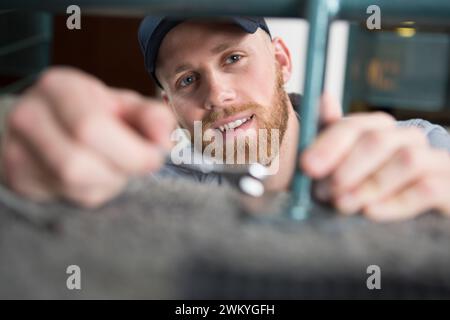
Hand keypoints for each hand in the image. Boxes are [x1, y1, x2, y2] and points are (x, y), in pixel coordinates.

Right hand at [1, 67, 175, 206]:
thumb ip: (151, 117)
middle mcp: (29, 117)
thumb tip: (165, 140)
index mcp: (59, 88)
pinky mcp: (18, 179)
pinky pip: (67, 199)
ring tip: (112, 164)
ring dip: (108, 183)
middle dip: (120, 170)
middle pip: (77, 165)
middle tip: (136, 162)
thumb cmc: (92, 112)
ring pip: (73, 187)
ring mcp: (17, 151)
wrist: (45, 122)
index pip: (90, 127)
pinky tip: (94, 176)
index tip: (155, 156)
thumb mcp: (125, 105)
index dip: (131, 151)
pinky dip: (92, 192)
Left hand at [300, 93, 449, 221]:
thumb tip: (325, 96)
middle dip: (346, 167)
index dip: (327, 145)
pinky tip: (370, 212)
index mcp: (379, 129)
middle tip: (323, 192)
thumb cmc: (365, 188)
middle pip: (378, 140)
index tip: (307, 166)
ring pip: (406, 160)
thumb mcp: (341, 165)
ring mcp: (432, 160)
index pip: (353, 126)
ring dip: (369, 184)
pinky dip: (395, 201)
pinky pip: (427, 188)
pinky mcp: (449, 186)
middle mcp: (407, 138)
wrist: (410, 214)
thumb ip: (331, 136)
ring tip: (342, 204)